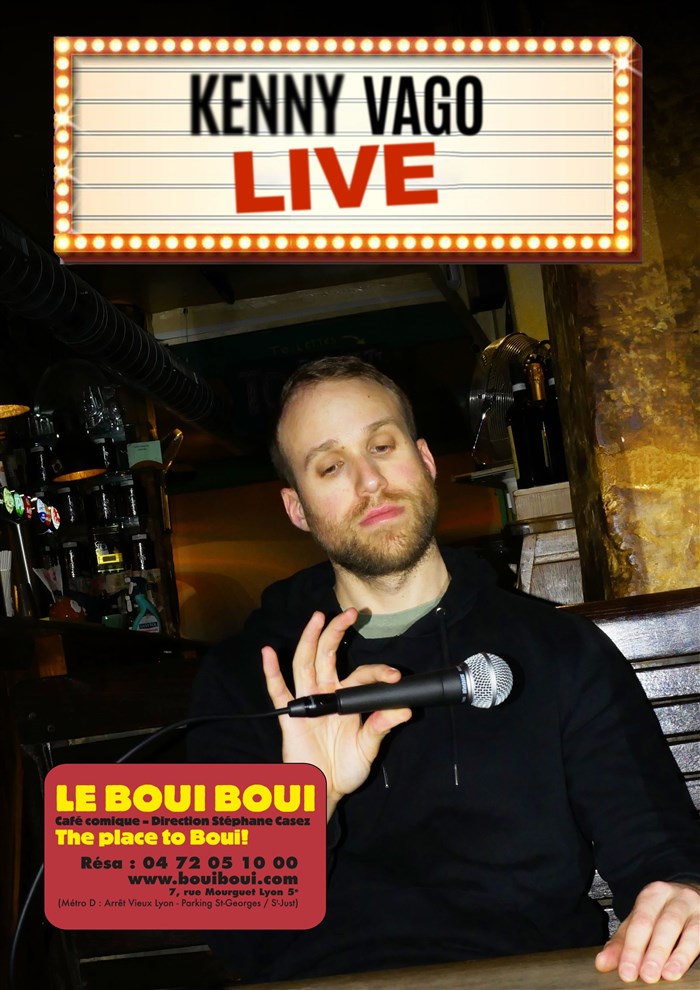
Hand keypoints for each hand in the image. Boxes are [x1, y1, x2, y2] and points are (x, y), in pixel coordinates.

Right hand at [261, 608, 411, 820]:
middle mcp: (326, 694)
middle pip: (329, 655)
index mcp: (346, 699)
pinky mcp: (290, 715)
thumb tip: (404, 710)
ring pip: (306, 662)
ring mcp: (307, 702)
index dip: (378, 672)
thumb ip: (381, 727)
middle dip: (337, 632)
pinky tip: (268, 652)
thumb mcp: (368, 747)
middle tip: (350, 613)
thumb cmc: (345, 768)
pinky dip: (271, 671)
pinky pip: (278, 690)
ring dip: (310, 639)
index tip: (394, 676)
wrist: (323, 790)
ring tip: (317, 617)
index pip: (361, 675)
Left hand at [595, 880, 699, 982]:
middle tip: (646, 975)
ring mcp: (696, 909)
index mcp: (653, 894)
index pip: (640, 922)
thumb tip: (602, 963)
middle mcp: (676, 898)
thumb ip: (622, 942)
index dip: (632, 948)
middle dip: (654, 952)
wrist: (692, 896)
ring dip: (678, 956)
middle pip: (664, 925)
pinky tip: (684, 968)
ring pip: (689, 931)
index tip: (626, 972)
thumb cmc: (662, 913)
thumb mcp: (640, 922)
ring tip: (667, 974)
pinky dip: (691, 954)